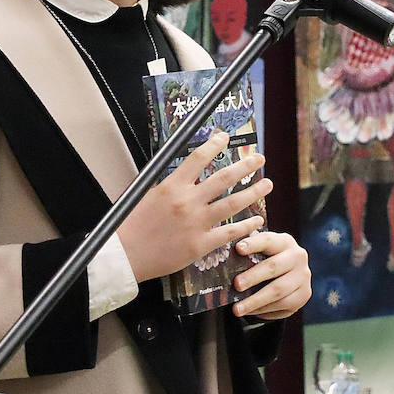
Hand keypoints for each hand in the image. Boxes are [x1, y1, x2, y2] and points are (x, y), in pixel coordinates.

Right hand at [118, 132, 271, 282]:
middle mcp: (187, 201)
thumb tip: (190, 175)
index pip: (198, 158)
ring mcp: (196, 223)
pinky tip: (257, 220)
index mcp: (172, 186)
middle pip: (224, 178)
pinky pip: (229, 232)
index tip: (224, 138)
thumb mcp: (148, 194)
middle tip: (259, 158)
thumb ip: (172, 185)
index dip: (214, 145)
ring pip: (232, 203)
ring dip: (253, 192)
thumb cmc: (132, 225)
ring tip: (267, 184)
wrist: (126, 255)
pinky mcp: (200, 244)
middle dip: (245, 165)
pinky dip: (246, 225)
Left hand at [230, 231, 310, 319]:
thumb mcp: (262, 249)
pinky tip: (249, 312)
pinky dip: (264, 310)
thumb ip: (249, 250)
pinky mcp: (304, 295)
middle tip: (236, 285)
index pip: (268, 241)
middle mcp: (298, 257)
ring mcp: (303, 277)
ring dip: (255, 301)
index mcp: (285, 242)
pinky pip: (283, 306)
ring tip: (237, 309)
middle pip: (274, 267)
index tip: (238, 249)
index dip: (253, 244)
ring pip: (278, 292)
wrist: (291, 272)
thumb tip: (224, 255)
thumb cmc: (268, 258)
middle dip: (253, 277)